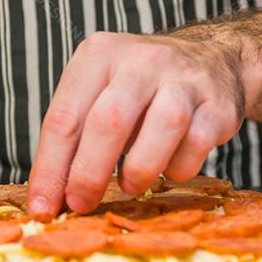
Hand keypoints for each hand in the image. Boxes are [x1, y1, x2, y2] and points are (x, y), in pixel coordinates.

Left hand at [27, 31, 245, 213]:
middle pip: (109, 119)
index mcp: (99, 55)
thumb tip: (49, 198)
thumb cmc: (143, 90)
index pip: (65, 116)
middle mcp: (141, 60)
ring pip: (161, 126)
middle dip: (90, 172)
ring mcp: (184, 78)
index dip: (50, 168)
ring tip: (131, 186)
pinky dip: (178, 168)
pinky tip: (168, 169)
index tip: (43, 206)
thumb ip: (75, 138)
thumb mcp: (102, 94)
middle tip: (81, 204)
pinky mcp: (218, 102)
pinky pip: (197, 143)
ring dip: (140, 169)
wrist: (213, 61)